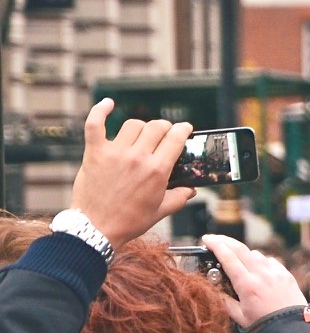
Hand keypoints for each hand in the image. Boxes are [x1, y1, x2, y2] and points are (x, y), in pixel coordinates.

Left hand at [70, 99, 195, 248]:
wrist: (95, 228)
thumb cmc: (128, 222)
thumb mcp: (161, 212)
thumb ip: (180, 198)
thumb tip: (192, 190)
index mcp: (157, 170)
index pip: (176, 138)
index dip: (184, 129)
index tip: (185, 129)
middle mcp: (137, 157)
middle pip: (156, 126)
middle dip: (165, 127)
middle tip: (165, 132)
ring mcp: (114, 153)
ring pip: (133, 124)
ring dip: (141, 126)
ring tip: (141, 134)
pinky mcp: (94, 153)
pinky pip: (95, 124)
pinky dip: (100, 111)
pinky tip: (108, 104)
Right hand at [200, 234, 308, 328]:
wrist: (292, 328)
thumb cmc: (264, 324)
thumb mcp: (239, 316)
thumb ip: (225, 300)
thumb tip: (213, 288)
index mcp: (247, 285)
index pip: (228, 257)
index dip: (215, 245)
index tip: (206, 239)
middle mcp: (262, 274)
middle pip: (241, 248)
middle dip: (225, 240)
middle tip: (214, 239)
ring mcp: (276, 272)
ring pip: (256, 254)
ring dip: (244, 254)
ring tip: (237, 260)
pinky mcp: (286, 274)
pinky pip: (270, 261)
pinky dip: (261, 262)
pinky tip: (257, 270)